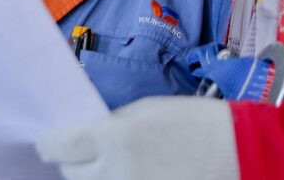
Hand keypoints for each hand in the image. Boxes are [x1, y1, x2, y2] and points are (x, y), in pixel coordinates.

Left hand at [36, 96, 239, 179]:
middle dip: (71, 163)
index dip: (48, 144)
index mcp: (113, 138)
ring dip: (91, 179)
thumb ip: (110, 126)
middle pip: (71, 174)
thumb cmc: (193, 122)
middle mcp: (115, 173)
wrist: (236, 151)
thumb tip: (86, 139)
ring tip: (106, 167)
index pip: (58, 146)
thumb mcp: (144, 110)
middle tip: (80, 155)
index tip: (47, 142)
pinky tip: (124, 174)